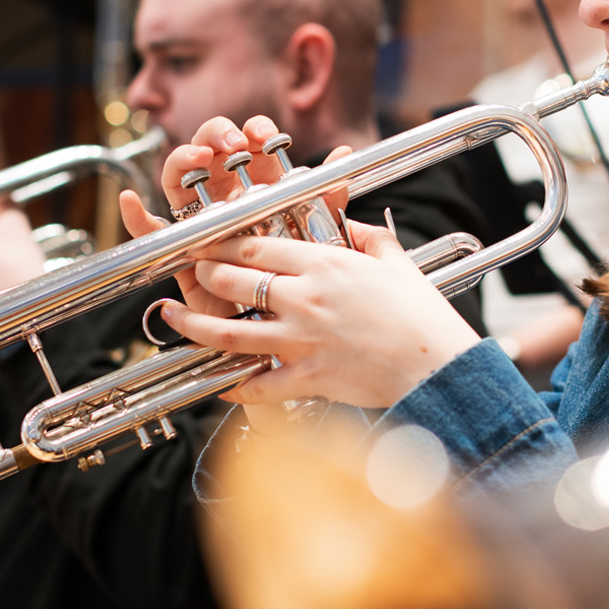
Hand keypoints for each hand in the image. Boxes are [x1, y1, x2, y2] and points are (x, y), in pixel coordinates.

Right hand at [117, 114, 351, 322]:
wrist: (279, 325)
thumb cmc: (294, 277)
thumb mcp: (316, 233)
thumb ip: (327, 195)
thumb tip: (345, 153)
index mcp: (258, 185)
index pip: (251, 143)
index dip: (256, 132)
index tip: (265, 136)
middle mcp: (225, 196)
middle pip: (212, 150)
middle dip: (219, 135)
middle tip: (233, 143)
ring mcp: (200, 219)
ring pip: (181, 178)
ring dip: (184, 159)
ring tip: (198, 158)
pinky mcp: (182, 248)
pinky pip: (150, 231)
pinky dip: (135, 216)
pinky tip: (130, 202)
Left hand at [157, 219, 480, 409]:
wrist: (435, 365)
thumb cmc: (420, 314)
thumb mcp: (394, 261)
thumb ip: (366, 236)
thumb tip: (350, 222)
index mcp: (323, 264)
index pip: (255, 246)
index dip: (220, 242)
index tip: (202, 241)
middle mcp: (303, 298)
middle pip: (232, 282)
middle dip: (203, 274)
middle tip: (189, 271)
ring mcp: (300, 339)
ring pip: (229, 332)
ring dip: (194, 325)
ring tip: (173, 317)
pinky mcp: (306, 377)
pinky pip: (259, 384)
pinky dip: (235, 386)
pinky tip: (219, 383)